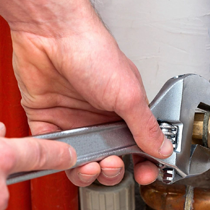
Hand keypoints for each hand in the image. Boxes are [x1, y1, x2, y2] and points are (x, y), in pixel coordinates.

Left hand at [0, 0, 172, 185]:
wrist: (50, 35)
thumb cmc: (91, 51)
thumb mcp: (127, 93)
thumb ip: (145, 126)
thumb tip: (162, 148)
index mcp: (123, 110)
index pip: (138, 145)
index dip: (142, 163)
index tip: (144, 174)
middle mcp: (99, 117)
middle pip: (109, 158)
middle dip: (112, 171)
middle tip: (111, 166)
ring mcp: (73, 120)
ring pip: (81, 160)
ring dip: (86, 171)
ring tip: (90, 167)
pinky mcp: (47, 121)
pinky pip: (53, 150)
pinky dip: (59, 159)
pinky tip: (66, 157)